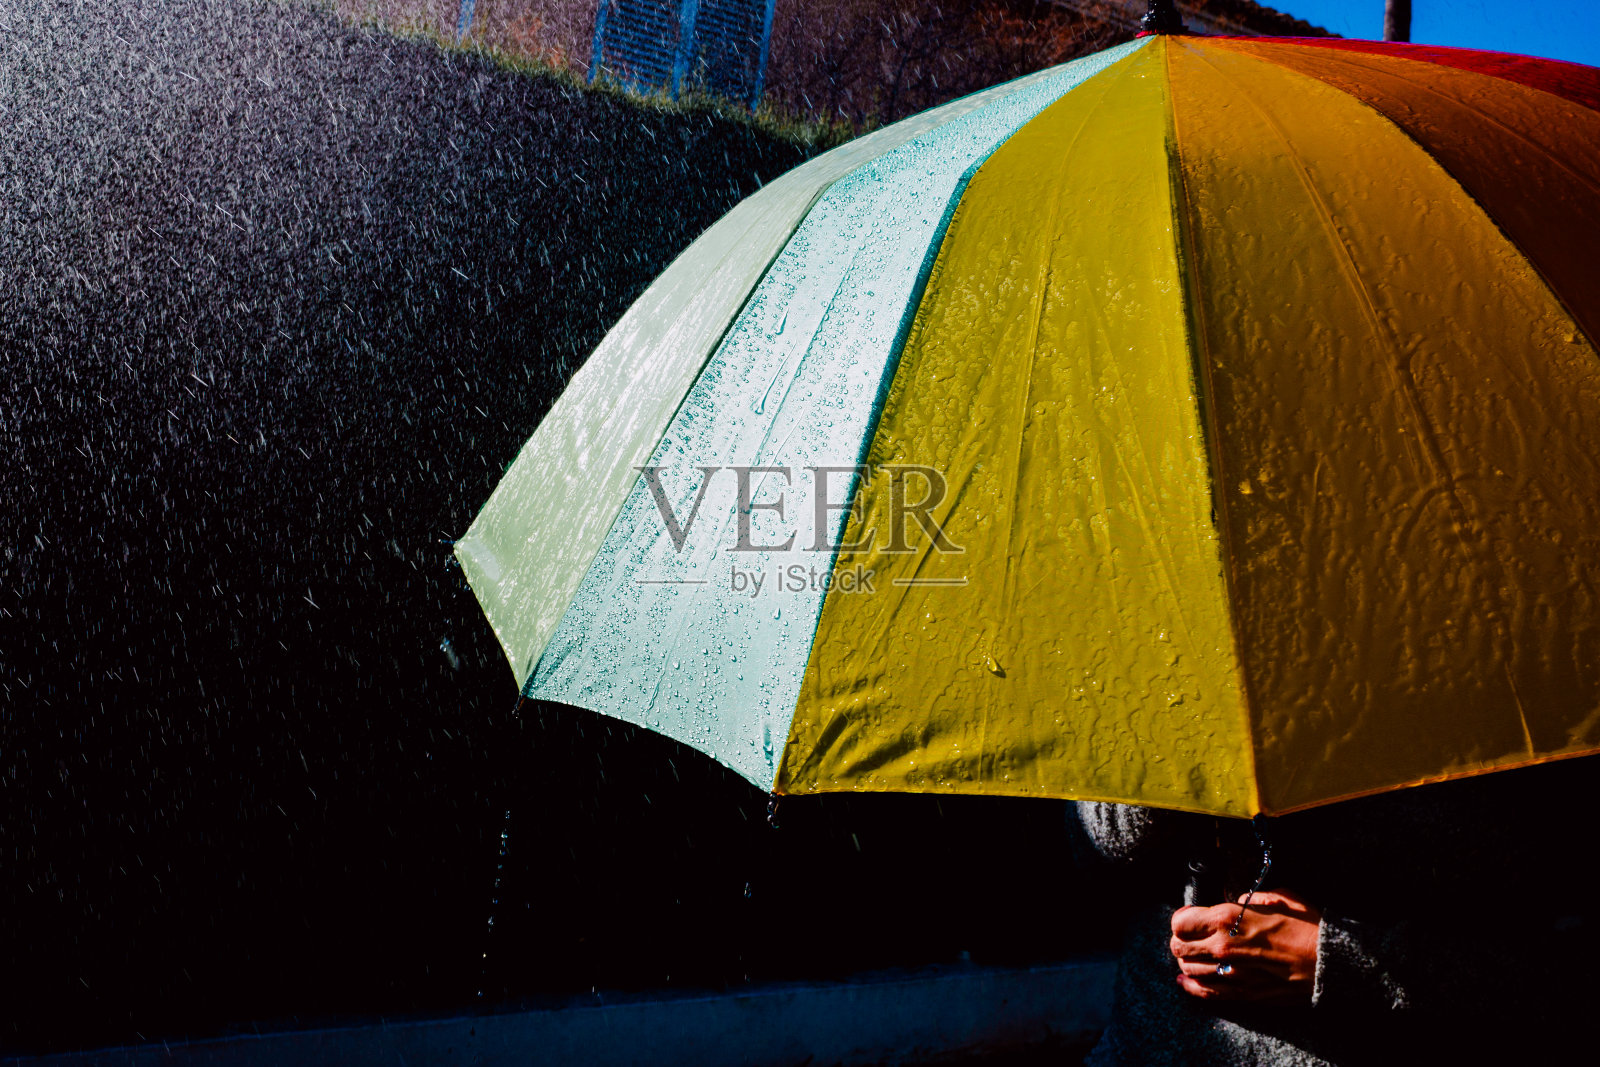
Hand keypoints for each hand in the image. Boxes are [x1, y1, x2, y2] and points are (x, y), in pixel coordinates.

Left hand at [1169, 889, 1321, 1004]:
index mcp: (1228, 919)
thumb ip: (1250, 899)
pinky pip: (1205, 992)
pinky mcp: (1242, 994)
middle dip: (1182, 939)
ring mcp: (1231, 973)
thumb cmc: (1307, 927)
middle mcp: (1223, 946)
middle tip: (1192, 936)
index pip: (1181, 921)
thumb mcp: (1278, 898)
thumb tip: (1238, 901)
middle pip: (1179, 945)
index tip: (1190, 916)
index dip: (1183, 918)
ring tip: (1196, 955)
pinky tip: (1187, 980)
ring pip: (1188, 968)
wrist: (1330, 963)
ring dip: (1188, 960)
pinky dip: (1192, 986)